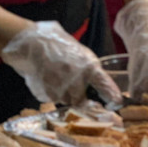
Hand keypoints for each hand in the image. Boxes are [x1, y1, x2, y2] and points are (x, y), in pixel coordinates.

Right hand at [2, 22, 122, 106]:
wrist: (30, 42)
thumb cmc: (57, 44)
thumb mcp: (79, 53)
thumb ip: (89, 69)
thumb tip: (100, 85)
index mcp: (89, 66)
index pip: (105, 86)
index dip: (112, 97)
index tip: (117, 104)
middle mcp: (76, 79)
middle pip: (81, 99)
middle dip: (76, 95)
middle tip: (69, 83)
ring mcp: (60, 87)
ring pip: (65, 100)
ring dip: (62, 94)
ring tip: (55, 76)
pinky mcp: (46, 93)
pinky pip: (51, 99)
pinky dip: (49, 92)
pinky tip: (46, 78)